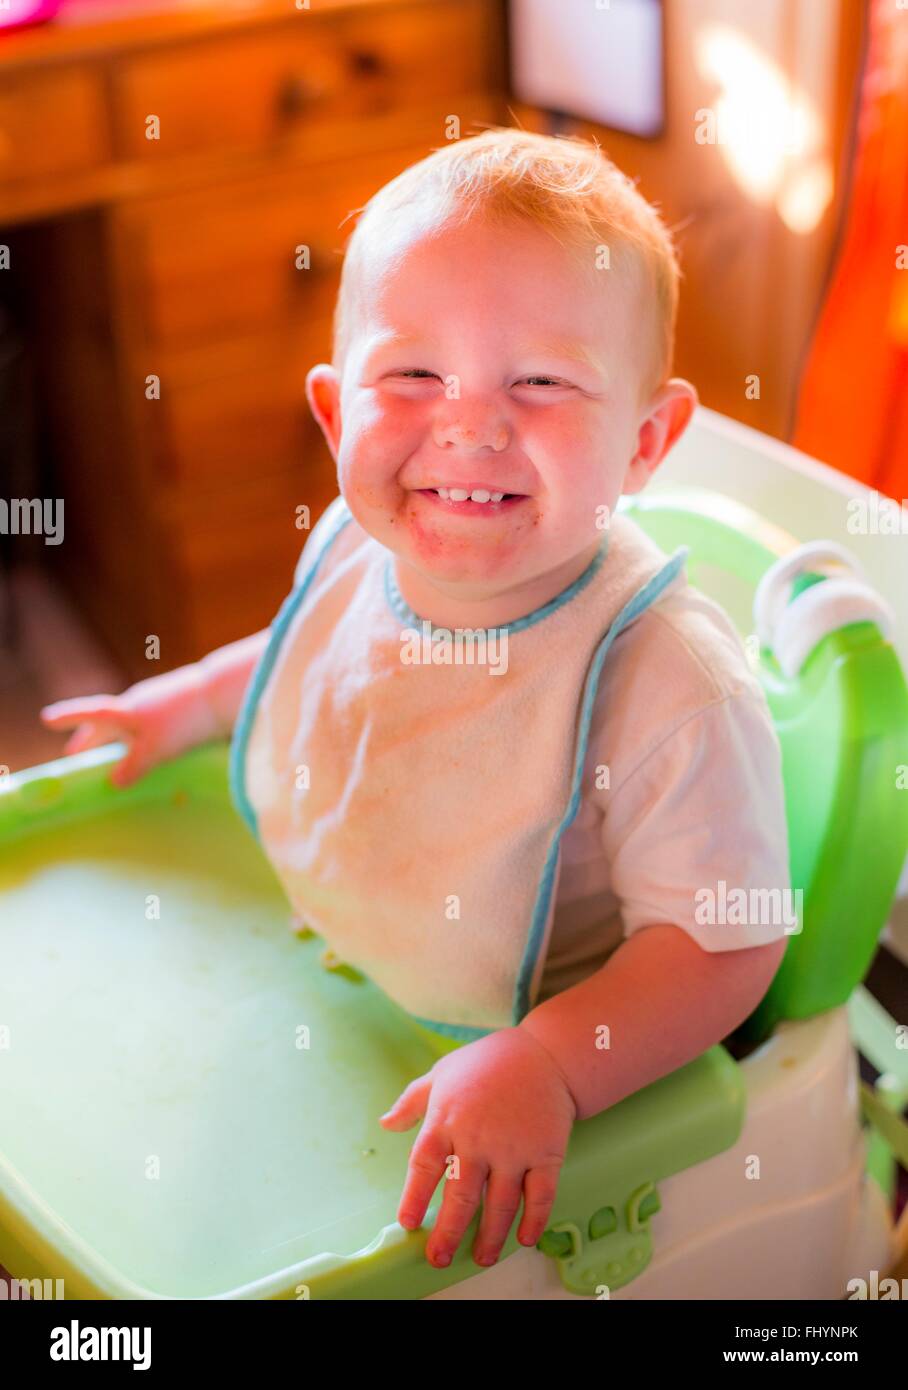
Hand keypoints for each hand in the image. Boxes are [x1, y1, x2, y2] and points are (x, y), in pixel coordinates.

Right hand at [40, 665, 219, 788]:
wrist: (225, 694)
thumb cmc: (185, 721)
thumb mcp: (155, 750)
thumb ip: (133, 766)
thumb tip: (114, 782)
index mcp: (126, 710)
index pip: (90, 714)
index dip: (69, 717)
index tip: (46, 719)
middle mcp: (138, 702)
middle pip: (107, 721)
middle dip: (90, 737)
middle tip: (75, 751)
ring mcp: (159, 701)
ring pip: (129, 721)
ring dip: (116, 737)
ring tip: (113, 751)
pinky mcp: (180, 706)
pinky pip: (150, 722)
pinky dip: (140, 735)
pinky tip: (151, 743)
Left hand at [379, 1026, 577, 1269]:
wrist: (543, 1054)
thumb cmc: (486, 1063)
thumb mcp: (442, 1074)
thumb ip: (411, 1102)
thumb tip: (385, 1124)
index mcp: (447, 1119)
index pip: (423, 1167)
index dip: (414, 1198)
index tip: (409, 1223)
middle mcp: (478, 1139)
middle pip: (460, 1197)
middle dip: (448, 1233)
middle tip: (440, 1257)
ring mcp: (514, 1148)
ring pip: (500, 1205)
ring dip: (490, 1237)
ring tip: (482, 1257)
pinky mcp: (546, 1153)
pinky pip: (540, 1195)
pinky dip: (534, 1221)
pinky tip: (524, 1238)